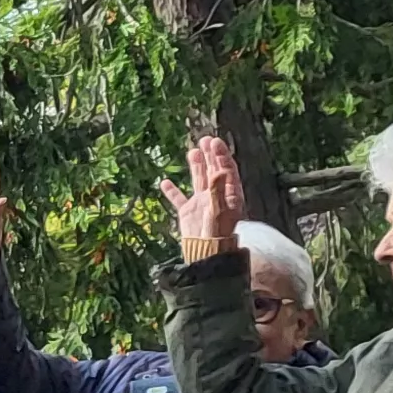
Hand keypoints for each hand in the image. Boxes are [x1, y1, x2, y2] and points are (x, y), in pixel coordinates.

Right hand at [155, 135, 244, 259]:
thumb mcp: (218, 210)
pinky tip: (164, 182)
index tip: (214, 142)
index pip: (226, 170)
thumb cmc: (216, 233)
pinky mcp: (188, 212)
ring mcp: (201, 203)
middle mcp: (216, 196)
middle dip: (210, 156)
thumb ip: (217, 190)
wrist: (205, 252)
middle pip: (214, 171)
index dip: (221, 155)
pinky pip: (179, 199)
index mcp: (228, 195)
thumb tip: (219, 170)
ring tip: (193, 151)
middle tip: (205, 139)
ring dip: (196, 166)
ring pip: (199, 180)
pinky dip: (172, 191)